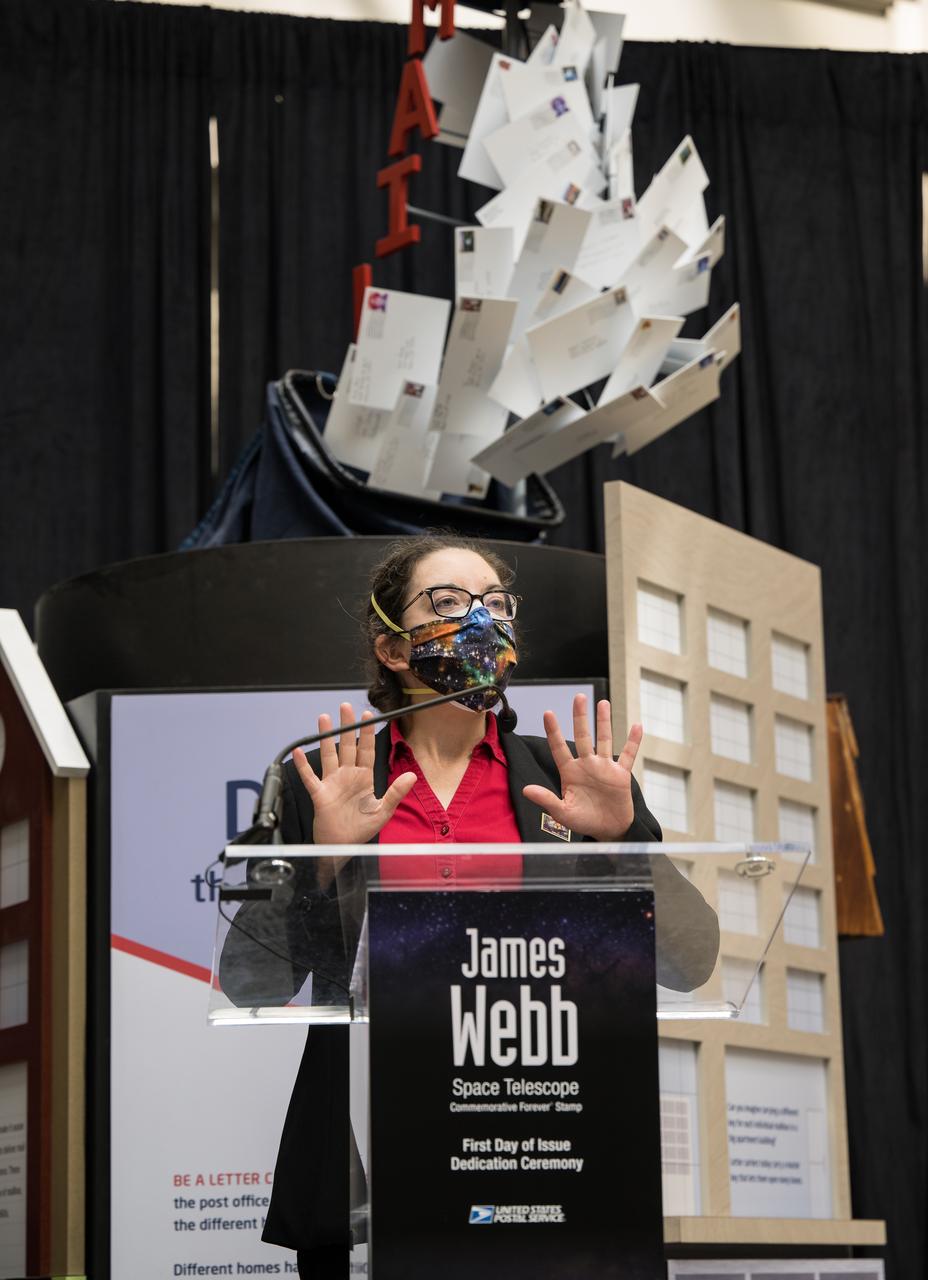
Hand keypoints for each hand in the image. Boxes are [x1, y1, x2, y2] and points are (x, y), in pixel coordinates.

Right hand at [293, 703, 416, 846]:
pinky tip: (299, 752)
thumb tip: (412, 776)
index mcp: (364, 778)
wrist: (343, 847)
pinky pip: (310, 777)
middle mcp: (347, 776)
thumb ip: (396, 793)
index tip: (368, 716)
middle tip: (346, 707)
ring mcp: (332, 783)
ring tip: (323, 718)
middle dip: (347, 726)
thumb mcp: (383, 811)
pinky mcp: (320, 794)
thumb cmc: (361, 830)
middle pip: (347, 746)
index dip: (367, 733)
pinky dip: (303, 766)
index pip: (366, 750)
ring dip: (325, 737)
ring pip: (329, 755)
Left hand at [522, 694, 642, 841]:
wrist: (608, 831)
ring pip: (604, 740)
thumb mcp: (563, 813)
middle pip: (582, 736)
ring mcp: (604, 767)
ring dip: (604, 722)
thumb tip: (525, 790)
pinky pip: (628, 755)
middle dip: (580, 717)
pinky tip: (637, 726)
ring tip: (603, 703)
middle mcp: (586, 765)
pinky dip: (633, 742)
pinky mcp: (620, 774)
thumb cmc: (584, 822)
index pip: (559, 748)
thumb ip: (546, 800)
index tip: (547, 713)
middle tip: (578, 697)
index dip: (553, 731)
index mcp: (570, 772)